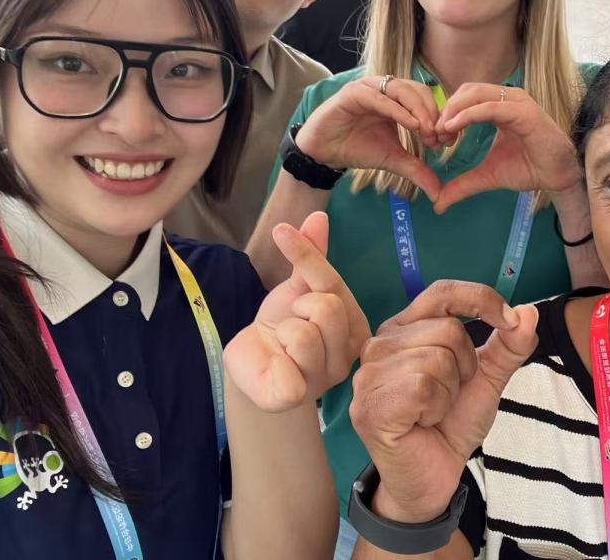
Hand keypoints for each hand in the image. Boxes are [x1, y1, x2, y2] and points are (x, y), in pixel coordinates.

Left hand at [224, 212, 370, 410]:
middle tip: (289, 319)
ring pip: (304, 333)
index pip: (334, 283)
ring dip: (282, 331)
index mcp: (356, 325)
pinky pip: (287, 366)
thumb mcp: (296, 287)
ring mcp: (326, 378)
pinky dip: (274, 357)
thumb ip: (312, 255)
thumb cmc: (282, 327)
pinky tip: (275, 363)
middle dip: (296, 306)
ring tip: (282, 343)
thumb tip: (318, 214)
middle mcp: (349, 354)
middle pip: (327, 306)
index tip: (280, 231)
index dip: (305, 255)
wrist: (252, 367)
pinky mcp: (297, 395)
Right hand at [294, 77, 443, 199]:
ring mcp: (369, 87)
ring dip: (419, 110)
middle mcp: (384, 88)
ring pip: (402, 90)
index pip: (425, 99)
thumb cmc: (357, 148)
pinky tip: (412, 125)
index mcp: (396, 99)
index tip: (446, 141)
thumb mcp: (393, 159)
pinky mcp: (353, 93)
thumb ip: (416, 169)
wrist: (324, 153)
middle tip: (438, 137)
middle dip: (432, 113)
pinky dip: (398, 111)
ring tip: (428, 132)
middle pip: (418, 91)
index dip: (438, 117)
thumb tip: (439, 192)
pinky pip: (380, 98)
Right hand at [350, 281, 538, 522]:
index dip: (480, 299)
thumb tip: (530, 313)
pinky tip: (423, 423)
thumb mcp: (488, 379)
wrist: (433, 476)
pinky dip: (437, 407)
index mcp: (405, 328)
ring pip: (438, 359)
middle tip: (449, 395)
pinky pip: (423, 386)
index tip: (509, 321)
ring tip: (434, 411)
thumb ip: (509, 346)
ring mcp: (369, 374)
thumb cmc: (452, 422)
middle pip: (448, 329)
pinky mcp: (369, 404)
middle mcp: (380, 343)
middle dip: (466, 367)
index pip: (442, 292)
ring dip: (451, 392)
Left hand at [433, 83, 580, 212]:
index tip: (436, 137)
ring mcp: (517, 102)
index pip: (466, 97)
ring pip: (476, 94)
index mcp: (499, 106)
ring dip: (454, 110)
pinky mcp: (524, 112)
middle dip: (447, 110)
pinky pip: (491, 107)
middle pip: (467, 90)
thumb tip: (438, 203)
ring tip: (442, 132)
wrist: (557, 178)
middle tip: (435, 135)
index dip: (447, 113)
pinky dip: (469, 114)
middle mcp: (508, 98)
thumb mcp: (487, 176)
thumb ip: (462, 184)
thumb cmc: (528, 169)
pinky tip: (454, 127)